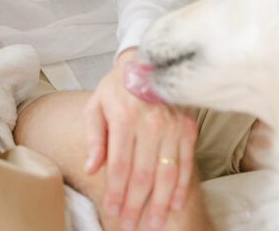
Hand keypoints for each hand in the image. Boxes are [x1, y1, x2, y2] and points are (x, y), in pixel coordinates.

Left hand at [84, 49, 197, 230]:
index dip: (115, 191)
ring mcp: (173, 127)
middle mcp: (151, 124)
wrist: (146, 64)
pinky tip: (175, 204)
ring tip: (153, 224)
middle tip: (129, 225)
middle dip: (135, 204)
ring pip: (167, 174)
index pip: (119, 164)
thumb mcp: (95, 106)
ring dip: (160, 203)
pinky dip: (181, 187)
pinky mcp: (188, 129)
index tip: (111, 211)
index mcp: (124, 118)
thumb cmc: (115, 88)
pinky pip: (186, 164)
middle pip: (143, 174)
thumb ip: (93, 138)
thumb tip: (91, 168)